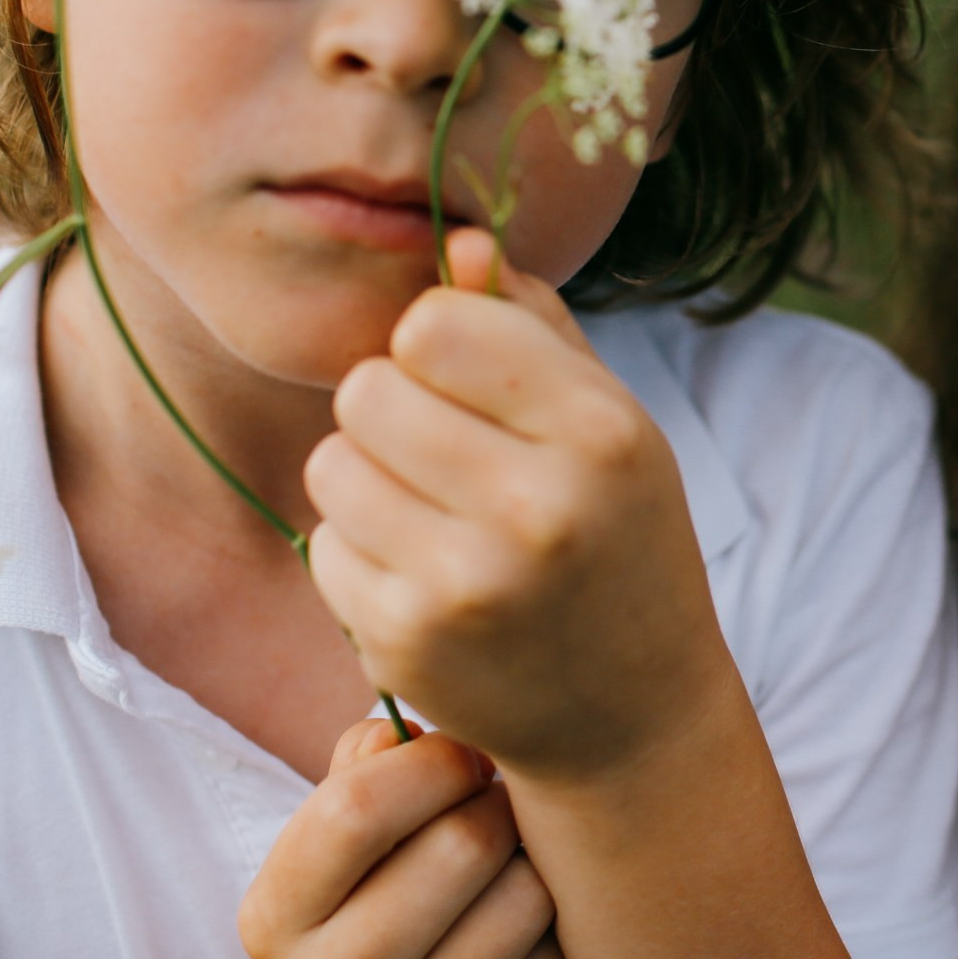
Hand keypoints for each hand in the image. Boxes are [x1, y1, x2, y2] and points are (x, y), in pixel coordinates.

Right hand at [240, 720, 569, 958]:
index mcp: (278, 917)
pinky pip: (559, 954)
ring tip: (507, 861)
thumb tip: (401, 732)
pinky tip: (522, 923)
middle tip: (492, 801)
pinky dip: (556, 924)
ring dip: (533, 858)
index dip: (431, 759)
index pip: (356, 809)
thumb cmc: (361, 905)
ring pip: (528, 894)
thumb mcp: (328, 852)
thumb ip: (358, 775)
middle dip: (495, 800)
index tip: (460, 755)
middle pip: (464, 843)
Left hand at [304, 227, 730, 780]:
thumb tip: (457, 241)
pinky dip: (360, 552)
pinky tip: (421, 575)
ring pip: (332, 464)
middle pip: (368, 389)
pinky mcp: (406, 644)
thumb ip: (533, 325)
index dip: (437, 343)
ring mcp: (466, 585)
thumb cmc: (617, 538)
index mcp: (601, 433)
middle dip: (391, 409)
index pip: (437, 324)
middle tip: (438, 450)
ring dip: (366, 477)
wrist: (632, 717)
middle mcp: (538, 508)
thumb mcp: (609, 422)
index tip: (468, 383)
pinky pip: (325, 544)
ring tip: (429, 511)